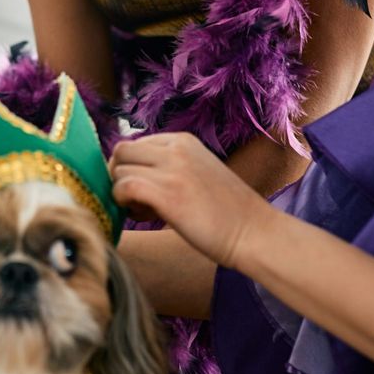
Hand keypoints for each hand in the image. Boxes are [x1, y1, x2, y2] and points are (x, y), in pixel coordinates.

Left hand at [109, 132, 272, 270]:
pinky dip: (124, 203)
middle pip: (121, 152)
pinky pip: (123, 188)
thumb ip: (169, 166)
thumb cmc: (227, 212)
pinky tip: (146, 216)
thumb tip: (130, 174)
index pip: (135, 144)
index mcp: (183, 140)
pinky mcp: (167, 194)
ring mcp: (171, 170)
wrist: (255, 233)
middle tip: (138, 200)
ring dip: (123, 193)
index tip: (148, 190)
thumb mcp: (197, 172)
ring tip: (147, 211)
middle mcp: (175, 148)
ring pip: (119, 170)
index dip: (133, 168)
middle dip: (120, 176)